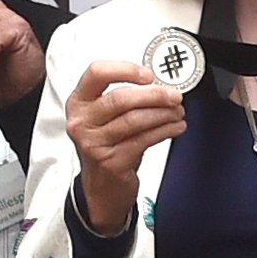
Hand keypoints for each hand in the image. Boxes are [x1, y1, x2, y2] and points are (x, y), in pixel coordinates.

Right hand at [63, 58, 188, 235]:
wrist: (101, 187)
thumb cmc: (107, 146)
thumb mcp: (105, 118)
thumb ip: (125, 98)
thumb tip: (161, 85)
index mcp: (79, 103)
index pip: (96, 73)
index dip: (125, 70)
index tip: (148, 75)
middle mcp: (82, 122)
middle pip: (120, 98)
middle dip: (154, 95)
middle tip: (174, 96)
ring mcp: (93, 143)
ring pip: (135, 120)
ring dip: (163, 114)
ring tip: (178, 112)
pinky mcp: (110, 162)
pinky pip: (143, 140)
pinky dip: (165, 131)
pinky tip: (175, 127)